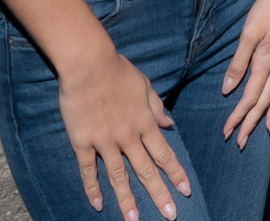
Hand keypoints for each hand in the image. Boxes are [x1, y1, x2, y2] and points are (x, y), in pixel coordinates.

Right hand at [59, 47, 190, 218]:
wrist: (89, 64)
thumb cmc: (118, 70)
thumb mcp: (145, 86)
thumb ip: (157, 108)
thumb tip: (168, 125)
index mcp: (145, 123)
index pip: (165, 154)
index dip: (176, 174)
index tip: (186, 191)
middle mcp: (128, 136)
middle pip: (146, 171)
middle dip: (159, 194)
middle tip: (170, 215)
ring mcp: (104, 141)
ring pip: (118, 177)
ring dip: (128, 200)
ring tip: (135, 220)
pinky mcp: (82, 141)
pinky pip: (88, 169)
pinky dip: (92, 188)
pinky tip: (97, 205)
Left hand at [220, 0, 269, 147]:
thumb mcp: (249, 32)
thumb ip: (239, 61)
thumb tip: (228, 88)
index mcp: (265, 63)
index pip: (249, 97)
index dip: (238, 117)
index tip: (227, 132)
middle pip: (263, 101)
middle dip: (251, 123)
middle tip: (241, 142)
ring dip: (268, 114)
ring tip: (265, 130)